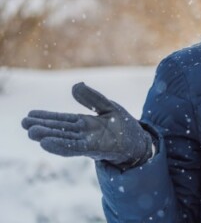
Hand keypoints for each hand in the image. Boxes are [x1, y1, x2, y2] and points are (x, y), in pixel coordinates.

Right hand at [22, 82, 152, 168]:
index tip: (30, 115)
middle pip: (60, 129)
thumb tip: (75, 85)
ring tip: (32, 133)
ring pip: (64, 139)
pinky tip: (46, 144)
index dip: (47, 117)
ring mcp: (88, 143)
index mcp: (85, 123)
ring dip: (48, 136)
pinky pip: (75, 148)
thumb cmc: (124, 126)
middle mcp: (83, 134)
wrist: (140, 142)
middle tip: (24, 123)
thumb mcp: (108, 107)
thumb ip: (92, 98)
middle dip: (43, 127)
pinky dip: (61, 146)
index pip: (62, 120)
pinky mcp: (96, 150)